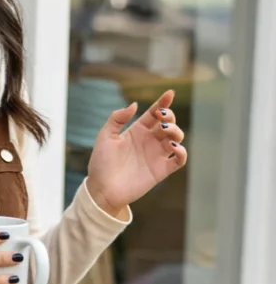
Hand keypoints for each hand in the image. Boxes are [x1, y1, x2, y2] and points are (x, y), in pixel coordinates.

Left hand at [85, 89, 186, 216]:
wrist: (101, 189)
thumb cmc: (101, 163)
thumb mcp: (105, 137)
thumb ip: (117, 118)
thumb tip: (134, 104)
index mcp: (137, 131)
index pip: (155, 113)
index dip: (163, 102)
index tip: (169, 93)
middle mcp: (149, 141)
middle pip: (168, 123)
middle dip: (169, 116)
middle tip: (161, 118)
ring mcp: (157, 155)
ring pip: (177, 138)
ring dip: (176, 131)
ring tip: (165, 131)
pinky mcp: (161, 170)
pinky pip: (179, 159)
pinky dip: (182, 152)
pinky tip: (173, 147)